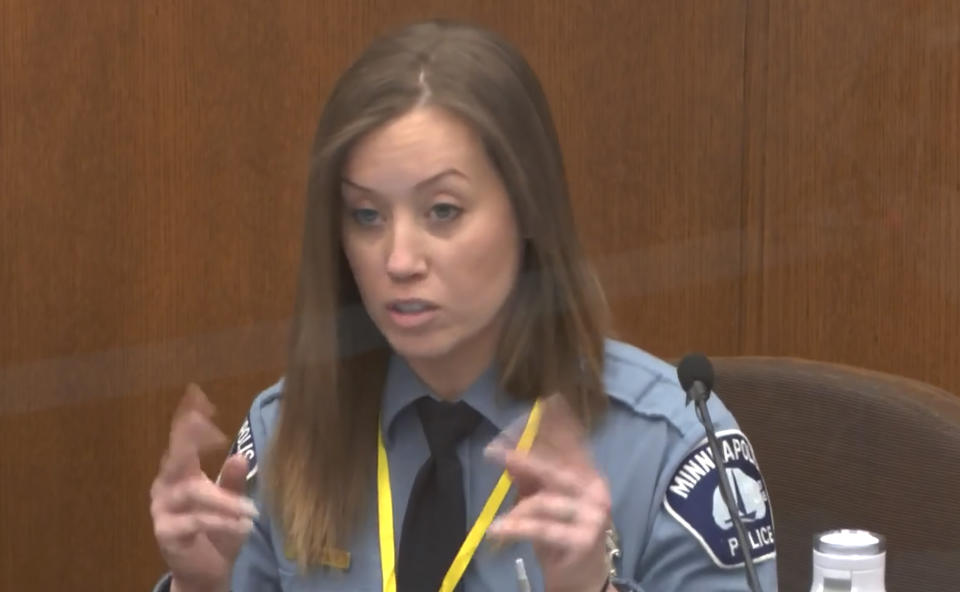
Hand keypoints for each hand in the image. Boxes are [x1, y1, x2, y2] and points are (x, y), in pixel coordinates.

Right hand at [149, 384, 258, 591]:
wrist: (205, 572)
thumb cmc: (217, 530)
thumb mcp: (231, 502)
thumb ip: (232, 480)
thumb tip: (239, 454)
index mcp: (180, 474)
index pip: (182, 442)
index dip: (189, 421)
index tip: (198, 397)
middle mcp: (166, 487)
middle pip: (177, 459)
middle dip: (191, 441)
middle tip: (211, 428)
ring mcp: (163, 510)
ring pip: (194, 494)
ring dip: (225, 500)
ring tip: (252, 509)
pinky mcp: (167, 533)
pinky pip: (196, 522)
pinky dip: (221, 522)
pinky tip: (243, 525)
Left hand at [485, 395, 611, 591]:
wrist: (581, 580)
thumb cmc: (560, 537)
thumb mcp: (541, 504)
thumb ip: (528, 480)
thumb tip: (508, 453)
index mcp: (589, 477)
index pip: (572, 444)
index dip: (556, 424)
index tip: (541, 404)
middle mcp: (596, 491)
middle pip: (555, 468)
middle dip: (523, 458)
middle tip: (493, 451)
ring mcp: (594, 515)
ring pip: (545, 501)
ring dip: (518, 510)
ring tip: (499, 523)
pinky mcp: (584, 539)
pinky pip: (542, 528)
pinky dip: (516, 528)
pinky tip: (496, 530)